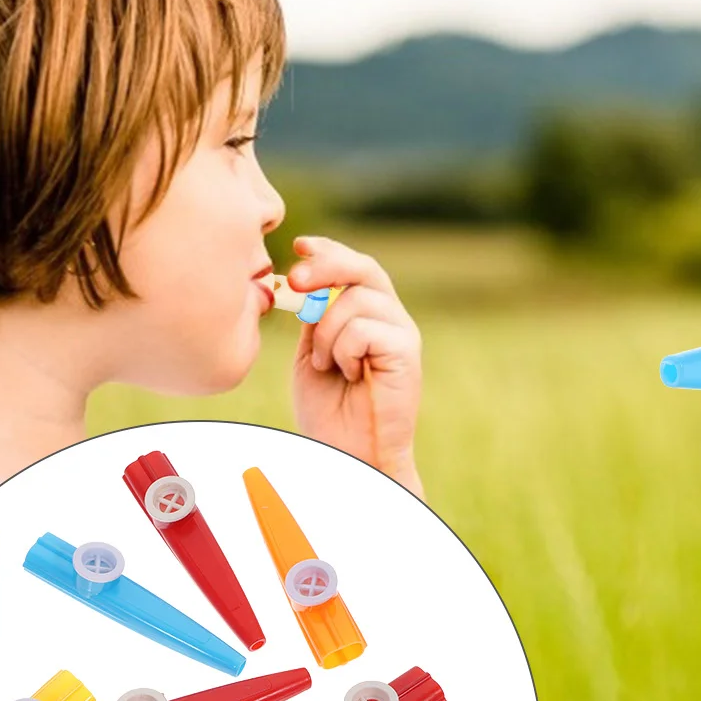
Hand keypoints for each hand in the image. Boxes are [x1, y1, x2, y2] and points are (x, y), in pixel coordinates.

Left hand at [286, 237, 422, 494]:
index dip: (327, 250)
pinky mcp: (408, 352)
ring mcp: (402, 333)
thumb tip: (301, 278)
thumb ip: (313, 317)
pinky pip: (365, 329)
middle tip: (293, 281)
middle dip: (324, 267)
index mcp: (368, 315)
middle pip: (362, 268)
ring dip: (326, 333)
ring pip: (356, 300)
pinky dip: (344, 351)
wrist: (349, 454)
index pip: (353, 266)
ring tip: (328, 366)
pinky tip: (350, 375)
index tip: (298, 246)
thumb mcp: (311, 354)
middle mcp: (390, 318)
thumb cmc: (330, 412)